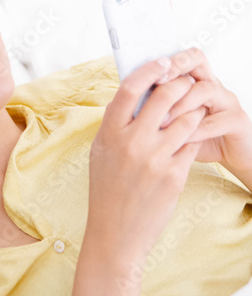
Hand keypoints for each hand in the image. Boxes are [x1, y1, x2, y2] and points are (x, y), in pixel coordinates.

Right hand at [86, 58, 207, 265]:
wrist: (116, 234)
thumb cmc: (106, 189)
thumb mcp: (101, 151)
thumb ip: (115, 123)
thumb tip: (132, 93)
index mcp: (110, 132)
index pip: (130, 88)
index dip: (148, 70)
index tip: (161, 62)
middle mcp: (132, 142)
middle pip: (164, 97)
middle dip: (179, 83)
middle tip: (186, 80)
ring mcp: (155, 159)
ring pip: (185, 119)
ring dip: (193, 108)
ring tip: (195, 105)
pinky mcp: (174, 175)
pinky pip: (191, 144)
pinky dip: (194, 135)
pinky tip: (193, 134)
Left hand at [154, 47, 251, 178]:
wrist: (232, 156)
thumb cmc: (197, 137)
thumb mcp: (174, 121)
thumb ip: (154, 108)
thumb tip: (120, 102)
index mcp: (195, 80)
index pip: (183, 55)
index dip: (166, 59)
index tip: (146, 70)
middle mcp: (213, 83)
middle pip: (197, 60)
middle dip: (174, 69)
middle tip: (155, 85)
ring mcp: (227, 100)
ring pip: (205, 89)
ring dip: (181, 104)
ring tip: (161, 121)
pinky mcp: (238, 121)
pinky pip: (215, 121)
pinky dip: (195, 130)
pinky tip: (180, 139)